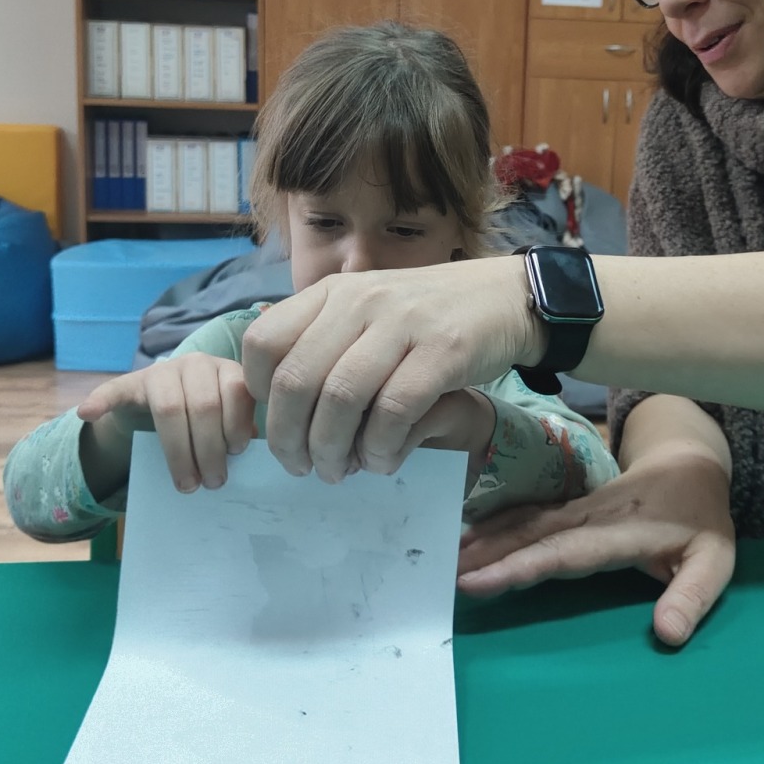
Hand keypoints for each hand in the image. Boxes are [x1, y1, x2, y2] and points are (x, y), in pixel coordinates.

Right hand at [76, 353, 256, 493]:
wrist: (161, 408)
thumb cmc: (206, 420)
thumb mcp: (229, 420)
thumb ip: (240, 429)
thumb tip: (255, 449)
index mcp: (226, 370)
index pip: (236, 391)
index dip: (237, 424)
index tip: (237, 454)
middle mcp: (196, 363)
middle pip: (203, 405)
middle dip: (210, 449)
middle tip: (213, 483)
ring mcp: (161, 372)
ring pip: (170, 408)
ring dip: (178, 451)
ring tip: (187, 484)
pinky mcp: (130, 383)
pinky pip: (113, 389)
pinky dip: (100, 400)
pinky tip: (88, 413)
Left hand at [241, 258, 541, 484]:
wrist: (505, 296)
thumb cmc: (426, 317)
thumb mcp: (367, 312)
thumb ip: (323, 343)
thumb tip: (277, 408)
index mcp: (332, 292)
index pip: (263, 343)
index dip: (259, 395)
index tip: (278, 425)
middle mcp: (360, 300)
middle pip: (296, 380)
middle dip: (290, 439)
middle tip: (301, 467)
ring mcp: (402, 322)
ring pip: (341, 399)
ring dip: (333, 450)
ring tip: (341, 471)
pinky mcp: (444, 350)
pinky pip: (394, 411)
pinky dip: (381, 447)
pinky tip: (384, 460)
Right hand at [456, 450, 735, 647]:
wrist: (690, 460)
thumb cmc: (701, 518)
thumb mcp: (715, 560)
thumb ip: (693, 596)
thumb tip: (667, 635)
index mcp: (620, 530)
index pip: (563, 551)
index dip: (521, 565)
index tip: (479, 579)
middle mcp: (589, 515)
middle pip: (531, 535)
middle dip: (487, 554)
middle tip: (443, 574)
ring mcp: (576, 506)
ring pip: (524, 521)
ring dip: (486, 538)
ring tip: (446, 557)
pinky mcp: (568, 504)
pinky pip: (527, 514)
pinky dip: (495, 524)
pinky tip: (468, 536)